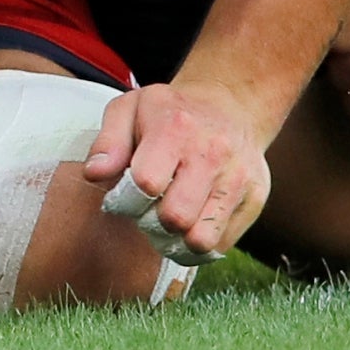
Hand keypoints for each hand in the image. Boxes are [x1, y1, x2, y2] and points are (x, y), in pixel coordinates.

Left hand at [83, 82, 271, 262]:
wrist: (230, 104)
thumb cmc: (170, 112)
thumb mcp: (130, 109)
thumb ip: (108, 141)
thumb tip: (94, 174)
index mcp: (176, 127)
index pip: (146, 184)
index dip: (127, 198)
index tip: (126, 194)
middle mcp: (212, 153)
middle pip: (174, 218)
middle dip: (151, 221)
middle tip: (148, 208)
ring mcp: (238, 177)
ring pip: (201, 240)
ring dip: (176, 239)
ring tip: (169, 218)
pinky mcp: (255, 198)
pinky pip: (221, 245)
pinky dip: (199, 243)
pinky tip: (191, 220)